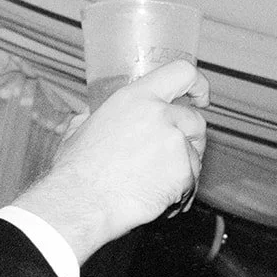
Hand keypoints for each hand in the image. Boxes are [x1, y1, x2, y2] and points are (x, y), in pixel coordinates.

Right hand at [11, 59, 208, 262]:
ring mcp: (174, 142)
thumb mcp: (79, 130)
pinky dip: (180, 194)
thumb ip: (93, 118)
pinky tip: (157, 200)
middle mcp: (159, 114)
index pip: (181, 72)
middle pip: (195, 121)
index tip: (201, 98)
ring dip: (182, 172)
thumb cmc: (75, 171)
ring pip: (195, 155)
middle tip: (172, 159)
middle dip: (191, 141)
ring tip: (154, 186)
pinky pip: (192, 182)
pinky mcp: (183, 172)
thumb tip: (89, 117)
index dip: (198, 84)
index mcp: (135, 97)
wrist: (81, 203)